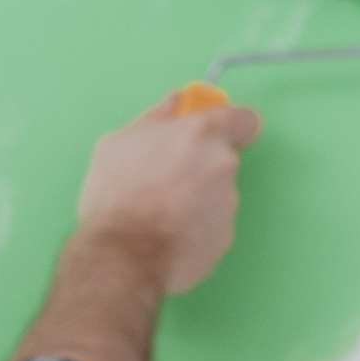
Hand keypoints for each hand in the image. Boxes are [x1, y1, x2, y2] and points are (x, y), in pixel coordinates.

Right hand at [72, 87, 257, 295]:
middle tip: (168, 180)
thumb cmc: (116, 200)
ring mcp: (227, 202)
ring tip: (161, 212)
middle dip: (202, 166)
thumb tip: (174, 102)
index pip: (243, 119)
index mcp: (199, 132)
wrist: (121, 258)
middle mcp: (221, 163)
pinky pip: (214, 225)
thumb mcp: (118, 143)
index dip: (231, 124)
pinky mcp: (225, 236)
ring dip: (198, 199)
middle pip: (224, 158)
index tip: (218, 131)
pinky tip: (168, 233)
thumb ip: (155, 117)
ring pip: (219, 194)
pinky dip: (197, 228)